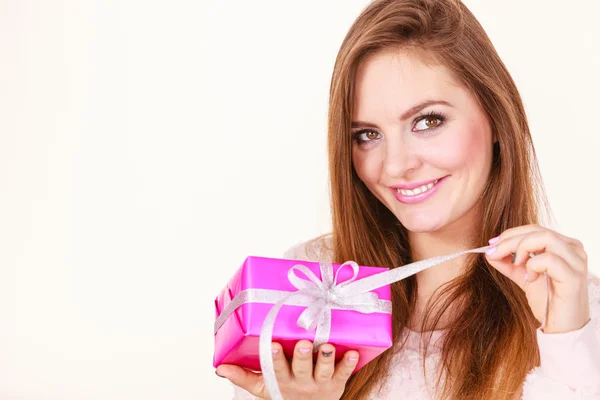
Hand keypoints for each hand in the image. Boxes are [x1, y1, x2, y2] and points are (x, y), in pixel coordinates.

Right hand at [216, 340, 358, 399]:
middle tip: (304, 343)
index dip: (274, 359)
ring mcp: (321, 383)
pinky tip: (353, 353)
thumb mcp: (262, 387)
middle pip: (302, 369)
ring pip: (324, 370)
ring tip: (328, 345)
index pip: (276, 370)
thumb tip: (220, 367)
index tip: (272, 345)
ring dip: (327, 357)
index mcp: (282, 381)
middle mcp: (301, 382)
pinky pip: (345, 374)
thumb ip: (242, 376)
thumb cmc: (284, 391)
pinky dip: (349, 364)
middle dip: (303, 357)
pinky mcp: (337, 382)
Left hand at [484, 224, 589, 333]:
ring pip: (545, 238)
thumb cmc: (548, 302)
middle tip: (493, 253)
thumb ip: (509, 264)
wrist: (562, 328)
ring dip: (521, 249)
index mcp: (564, 246)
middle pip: (537, 231)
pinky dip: (532, 266)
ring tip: (515, 265)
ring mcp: (576, 262)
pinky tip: (529, 279)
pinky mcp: (573, 277)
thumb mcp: (524, 278)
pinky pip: (549, 260)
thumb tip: (489, 252)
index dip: (511, 234)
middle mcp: (574, 250)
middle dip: (510, 240)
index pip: (535, 229)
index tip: (492, 244)